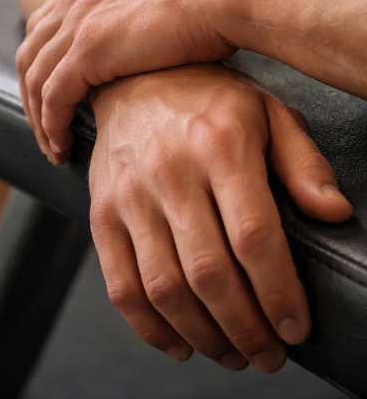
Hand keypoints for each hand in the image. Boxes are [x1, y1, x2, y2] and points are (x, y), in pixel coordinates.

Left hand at [18, 0, 239, 161]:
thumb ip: (156, 0)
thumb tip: (171, 11)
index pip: (47, 24)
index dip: (45, 62)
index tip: (54, 95)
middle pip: (31, 52)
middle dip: (32, 95)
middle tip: (45, 129)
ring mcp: (80, 22)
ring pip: (35, 78)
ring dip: (40, 118)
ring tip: (54, 148)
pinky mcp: (89, 50)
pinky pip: (53, 96)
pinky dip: (52, 124)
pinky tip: (63, 145)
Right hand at [87, 64, 352, 371]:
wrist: (130, 78)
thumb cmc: (206, 100)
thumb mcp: (268, 113)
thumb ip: (304, 163)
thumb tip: (334, 212)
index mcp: (219, 146)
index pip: (253, 237)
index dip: (278, 294)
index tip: (296, 328)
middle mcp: (169, 172)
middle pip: (209, 273)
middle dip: (245, 329)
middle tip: (269, 355)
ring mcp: (128, 195)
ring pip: (163, 287)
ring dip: (202, 335)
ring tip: (232, 354)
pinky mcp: (100, 212)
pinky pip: (120, 284)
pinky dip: (149, 327)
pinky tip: (180, 342)